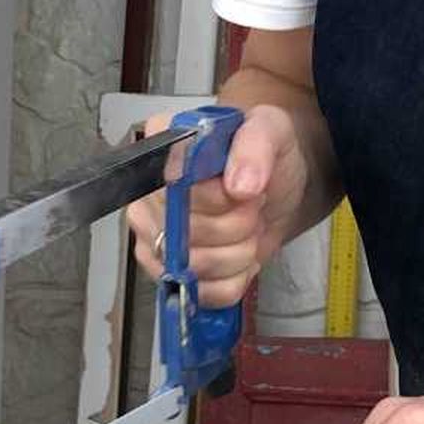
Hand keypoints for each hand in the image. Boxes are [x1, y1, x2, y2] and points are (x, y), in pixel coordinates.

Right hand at [126, 104, 309, 306]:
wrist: (276, 190)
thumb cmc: (265, 156)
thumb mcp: (271, 131)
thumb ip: (255, 145)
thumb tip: (239, 185)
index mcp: (163, 147)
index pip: (172, 187)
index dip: (215, 198)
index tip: (243, 190)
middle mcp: (147, 192)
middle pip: (183, 233)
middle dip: (236, 225)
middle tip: (252, 205)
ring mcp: (152, 235)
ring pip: (194, 267)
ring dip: (238, 252)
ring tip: (247, 227)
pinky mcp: (168, 271)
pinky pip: (204, 292)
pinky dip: (234, 278)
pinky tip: (240, 254)